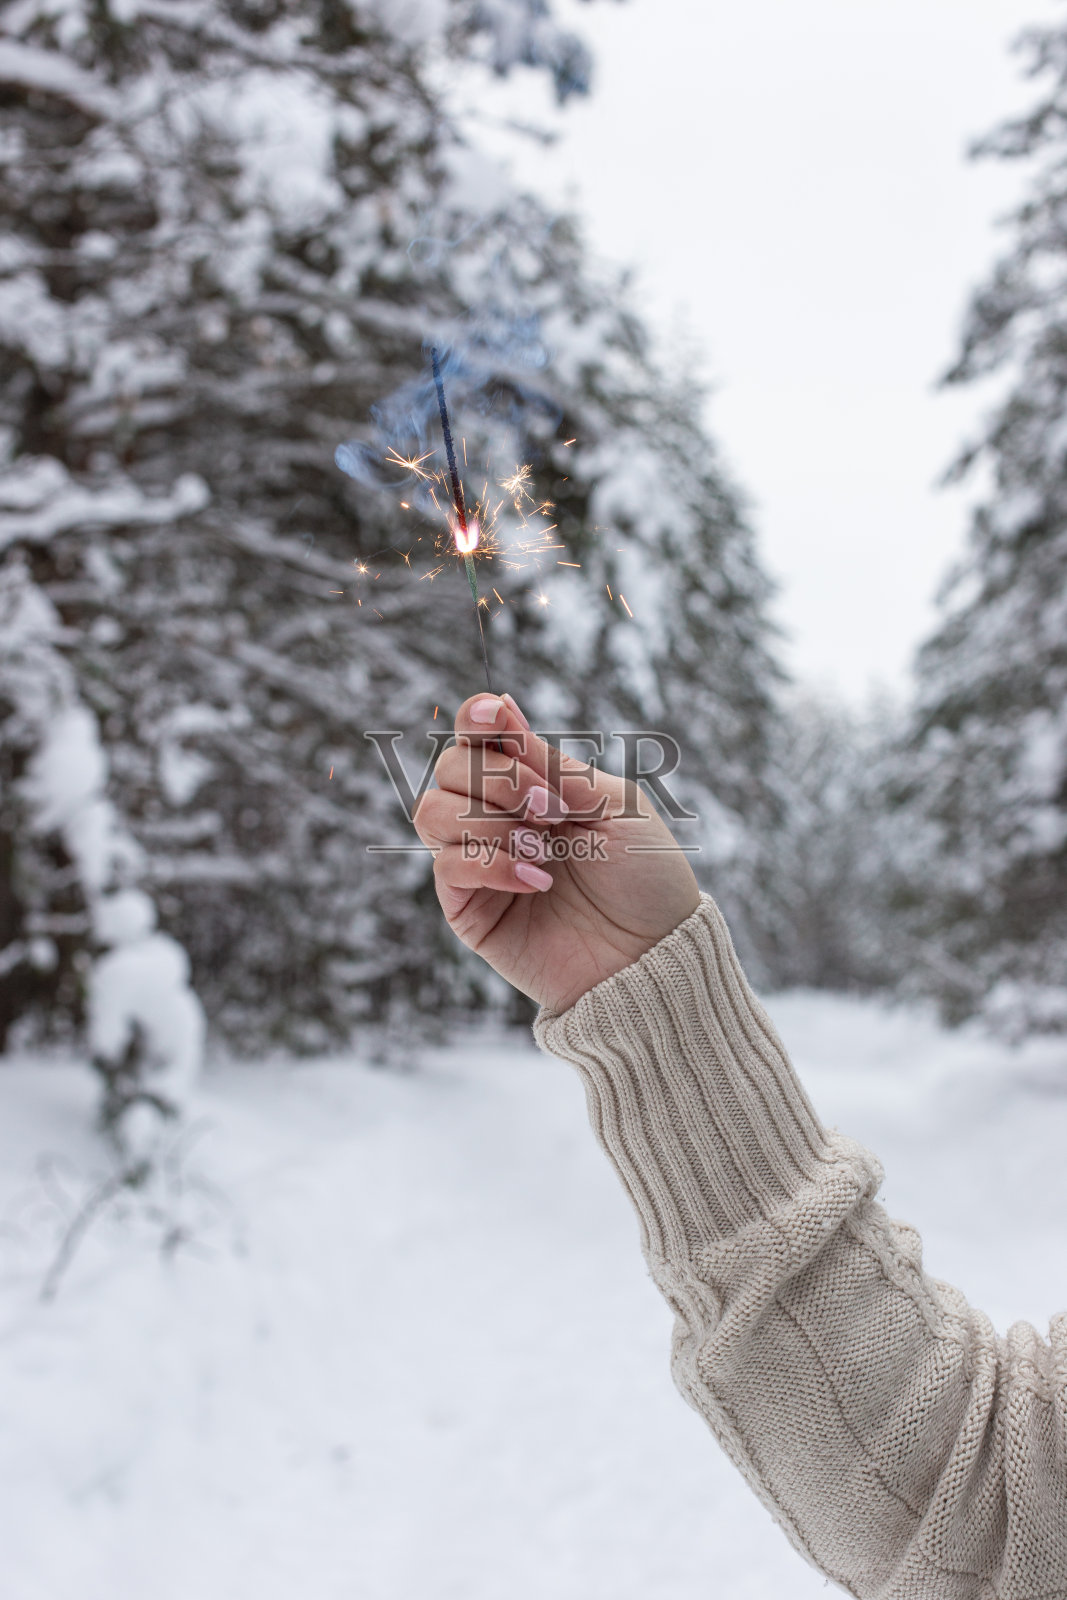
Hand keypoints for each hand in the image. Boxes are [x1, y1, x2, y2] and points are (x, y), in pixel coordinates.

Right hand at [412, 692, 700, 1013]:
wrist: (654, 955)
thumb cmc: (645, 877)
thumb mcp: (614, 806)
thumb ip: (555, 766)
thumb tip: (504, 708)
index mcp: (531, 782)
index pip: (478, 736)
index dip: (477, 718)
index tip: (497, 718)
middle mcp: (494, 816)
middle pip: (449, 766)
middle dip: (499, 781)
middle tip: (551, 810)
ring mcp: (477, 860)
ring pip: (431, 811)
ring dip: (490, 824)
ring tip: (544, 850)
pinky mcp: (468, 908)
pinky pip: (448, 867)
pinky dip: (492, 865)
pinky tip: (538, 881)